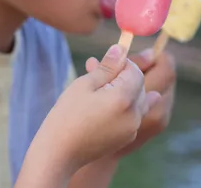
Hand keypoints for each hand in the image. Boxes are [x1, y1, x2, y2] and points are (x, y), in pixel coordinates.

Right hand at [16, 45, 159, 186]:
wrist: (61, 151)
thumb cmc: (67, 114)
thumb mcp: (84, 84)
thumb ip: (107, 67)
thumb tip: (121, 49)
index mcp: (124, 98)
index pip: (136, 71)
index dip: (122, 63)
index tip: (104, 63)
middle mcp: (135, 114)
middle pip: (140, 85)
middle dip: (124, 77)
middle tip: (99, 75)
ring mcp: (133, 128)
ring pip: (138, 100)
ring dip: (125, 91)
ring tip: (100, 91)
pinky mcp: (128, 137)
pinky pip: (133, 115)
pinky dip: (123, 106)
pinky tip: (102, 107)